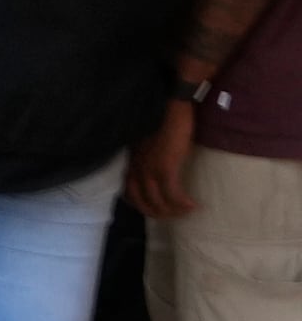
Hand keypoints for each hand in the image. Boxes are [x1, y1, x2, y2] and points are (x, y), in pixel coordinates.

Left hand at [137, 98, 207, 222]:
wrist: (170, 104)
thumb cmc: (162, 119)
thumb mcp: (148, 142)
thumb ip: (147, 156)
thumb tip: (156, 168)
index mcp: (132, 161)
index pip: (128, 192)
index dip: (141, 205)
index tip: (156, 209)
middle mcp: (137, 167)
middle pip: (141, 202)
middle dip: (157, 213)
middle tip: (174, 215)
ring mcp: (150, 168)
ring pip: (157, 202)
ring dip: (173, 212)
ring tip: (186, 212)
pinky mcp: (166, 166)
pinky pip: (173, 194)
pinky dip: (183, 204)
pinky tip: (193, 206)